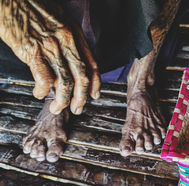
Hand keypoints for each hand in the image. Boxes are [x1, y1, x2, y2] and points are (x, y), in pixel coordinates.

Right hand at [0, 0, 100, 114]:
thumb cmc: (30, 8)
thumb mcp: (58, 20)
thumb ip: (67, 41)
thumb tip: (68, 63)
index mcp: (74, 33)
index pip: (92, 63)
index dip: (95, 83)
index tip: (94, 95)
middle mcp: (67, 40)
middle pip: (82, 76)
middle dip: (81, 98)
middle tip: (77, 109)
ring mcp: (50, 46)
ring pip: (66, 81)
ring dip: (63, 100)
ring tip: (57, 108)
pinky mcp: (32, 51)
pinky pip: (44, 78)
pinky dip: (42, 90)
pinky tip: (38, 93)